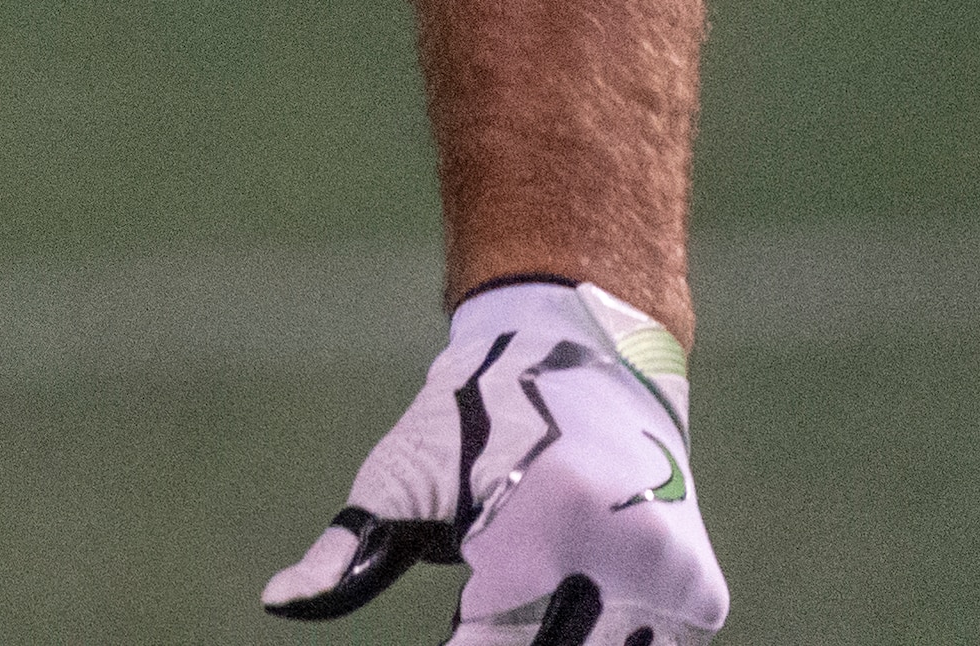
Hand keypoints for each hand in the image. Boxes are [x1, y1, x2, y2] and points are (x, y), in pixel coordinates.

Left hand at [265, 278, 722, 645]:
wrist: (591, 361)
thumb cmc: (473, 419)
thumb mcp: (403, 472)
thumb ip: (348, 549)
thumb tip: (278, 602)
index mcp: (546, 511)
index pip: (487, 641)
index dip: (466, 644)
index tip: (450, 632)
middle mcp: (628, 546)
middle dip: (506, 638)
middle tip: (478, 601)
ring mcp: (674, 578)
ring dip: (552, 636)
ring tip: (517, 593)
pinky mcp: (701, 599)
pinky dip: (595, 640)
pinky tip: (565, 606)